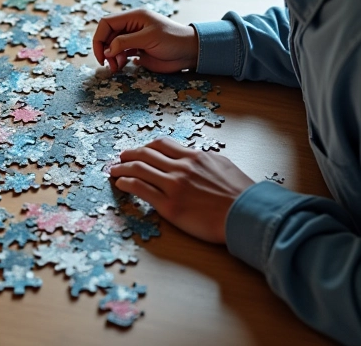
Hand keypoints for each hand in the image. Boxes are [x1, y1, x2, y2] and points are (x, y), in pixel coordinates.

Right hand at [93, 9, 198, 72]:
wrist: (190, 52)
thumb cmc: (173, 40)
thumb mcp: (148, 38)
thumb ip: (126, 42)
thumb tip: (107, 51)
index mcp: (133, 17)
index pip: (106, 23)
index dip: (99, 38)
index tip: (102, 55)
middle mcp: (131, 26)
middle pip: (107, 35)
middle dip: (105, 50)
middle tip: (109, 64)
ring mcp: (134, 38)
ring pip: (112, 46)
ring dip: (111, 57)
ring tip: (116, 67)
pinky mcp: (138, 49)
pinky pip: (120, 53)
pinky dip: (118, 60)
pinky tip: (122, 66)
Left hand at [110, 137, 253, 243]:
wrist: (247, 215)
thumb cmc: (240, 193)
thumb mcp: (222, 165)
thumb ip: (203, 160)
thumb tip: (193, 158)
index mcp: (193, 156)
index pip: (162, 144)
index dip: (147, 146)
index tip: (140, 150)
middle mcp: (180, 168)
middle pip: (146, 154)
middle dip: (130, 154)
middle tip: (121, 157)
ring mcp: (173, 186)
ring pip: (139, 169)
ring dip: (122, 167)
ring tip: (113, 169)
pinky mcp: (170, 207)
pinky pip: (141, 189)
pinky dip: (127, 183)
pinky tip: (120, 183)